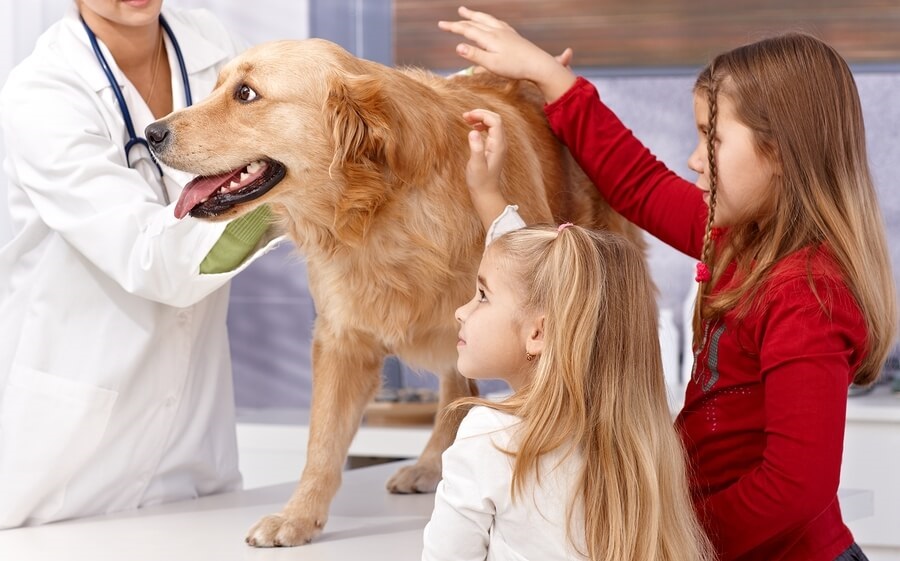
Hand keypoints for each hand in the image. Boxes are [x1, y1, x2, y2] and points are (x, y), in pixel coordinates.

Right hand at [438, 6, 575, 101]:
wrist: (539, 64)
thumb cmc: (515, 67)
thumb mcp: (492, 64)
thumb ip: (475, 55)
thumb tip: (458, 46)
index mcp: (489, 38)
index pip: (467, 30)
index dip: (453, 27)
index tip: (440, 25)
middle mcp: (497, 31)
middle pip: (476, 22)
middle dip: (462, 19)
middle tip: (452, 16)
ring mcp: (506, 32)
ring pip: (486, 19)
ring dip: (475, 15)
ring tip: (467, 12)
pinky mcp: (513, 35)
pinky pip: (497, 22)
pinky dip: (489, 19)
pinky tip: (491, 22)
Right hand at [463, 109, 509, 230]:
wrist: (486, 193)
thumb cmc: (480, 181)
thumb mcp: (476, 166)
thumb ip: (476, 148)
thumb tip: (473, 131)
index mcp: (498, 145)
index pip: (495, 121)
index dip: (481, 114)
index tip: (466, 117)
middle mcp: (501, 143)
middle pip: (495, 119)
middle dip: (481, 114)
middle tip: (465, 116)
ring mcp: (499, 145)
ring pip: (493, 123)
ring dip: (481, 118)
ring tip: (466, 120)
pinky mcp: (494, 148)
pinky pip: (491, 130)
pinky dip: (482, 125)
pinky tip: (473, 128)